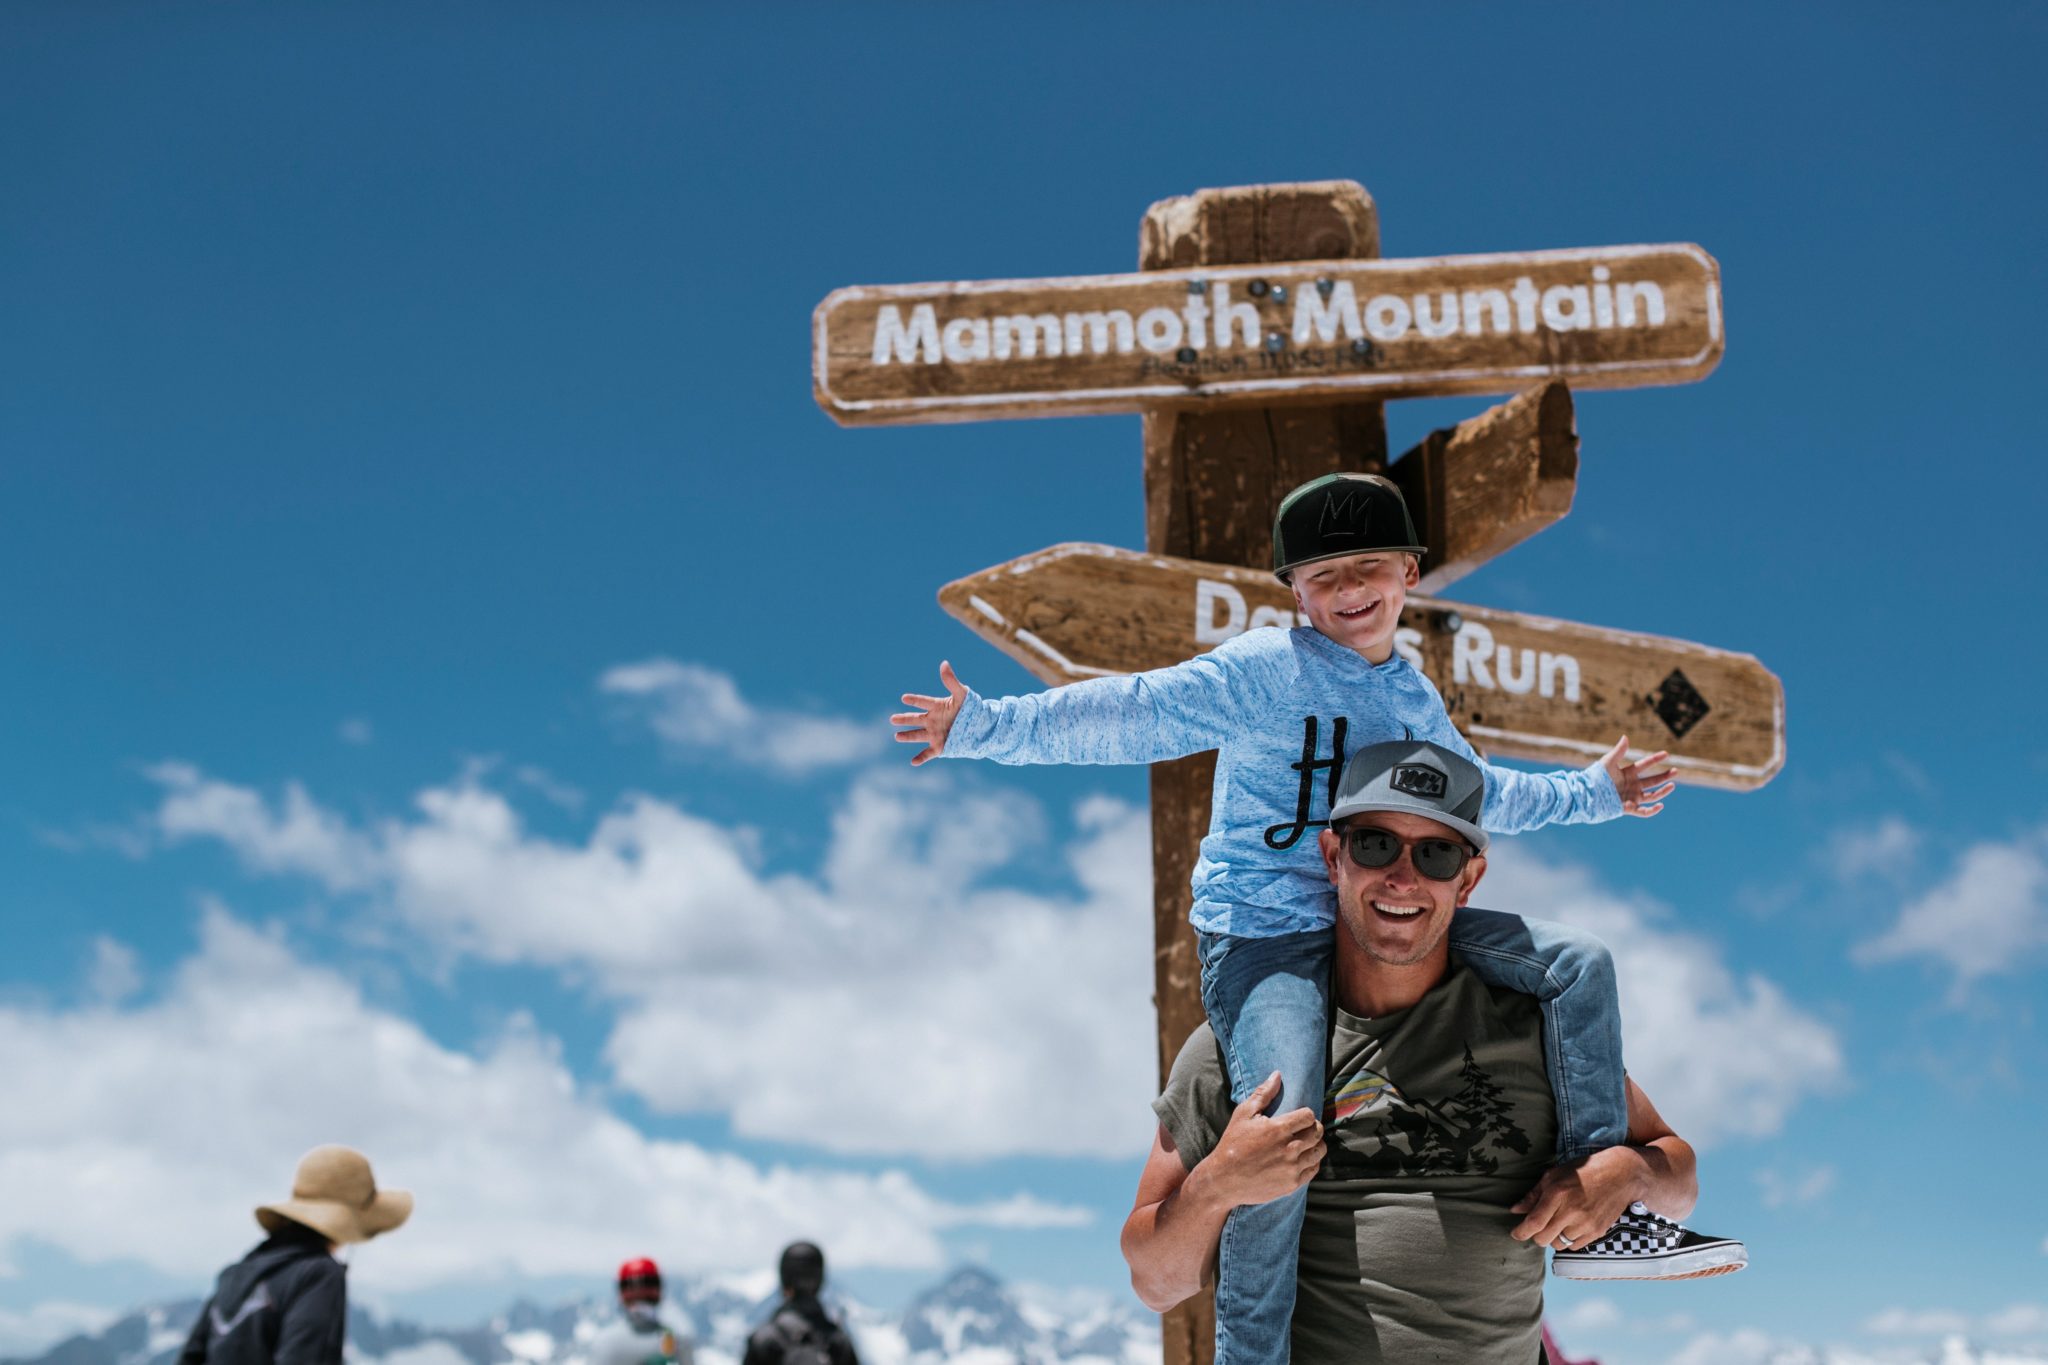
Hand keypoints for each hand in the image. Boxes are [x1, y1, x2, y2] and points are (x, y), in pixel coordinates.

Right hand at [892, 661, 968, 766]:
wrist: (980, 726)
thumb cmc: (970, 709)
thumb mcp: (962, 694)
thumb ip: (951, 681)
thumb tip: (944, 663)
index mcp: (937, 707)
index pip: (923, 702)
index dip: (915, 700)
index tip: (905, 698)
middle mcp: (932, 720)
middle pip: (915, 719)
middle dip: (904, 719)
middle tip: (892, 719)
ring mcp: (935, 733)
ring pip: (918, 735)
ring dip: (908, 736)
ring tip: (897, 736)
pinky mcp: (940, 746)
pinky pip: (928, 753)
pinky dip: (921, 758)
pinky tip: (913, 762)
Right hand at [1199, 1072, 1325, 1208]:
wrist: (1224, 1179)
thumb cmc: (1232, 1144)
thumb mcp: (1243, 1114)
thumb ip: (1263, 1093)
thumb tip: (1277, 1075)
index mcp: (1278, 1129)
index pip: (1309, 1116)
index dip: (1306, 1115)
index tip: (1299, 1118)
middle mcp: (1289, 1148)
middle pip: (1317, 1132)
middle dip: (1313, 1128)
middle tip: (1304, 1129)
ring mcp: (1292, 1167)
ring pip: (1319, 1151)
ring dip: (1316, 1145)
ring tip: (1305, 1143)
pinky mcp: (1292, 1184)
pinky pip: (1314, 1169)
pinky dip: (1312, 1162)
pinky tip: (1301, 1159)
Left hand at [1509, 1147, 1649, 1250]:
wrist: (1620, 1175)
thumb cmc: (1583, 1171)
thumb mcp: (1554, 1175)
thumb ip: (1534, 1195)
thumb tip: (1515, 1210)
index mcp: (1557, 1194)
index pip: (1534, 1223)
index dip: (1521, 1232)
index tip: (1515, 1234)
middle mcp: (1571, 1211)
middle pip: (1543, 1239)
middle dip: (1536, 1235)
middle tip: (1538, 1226)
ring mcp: (1586, 1223)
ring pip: (1558, 1244)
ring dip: (1553, 1237)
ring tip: (1559, 1221)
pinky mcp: (1597, 1232)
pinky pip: (1574, 1246)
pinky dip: (1568, 1240)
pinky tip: (1571, 1225)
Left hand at [1600, 735, 1675, 817]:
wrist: (1586, 794)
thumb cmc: (1595, 777)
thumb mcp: (1608, 763)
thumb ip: (1618, 751)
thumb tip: (1626, 737)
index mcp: (1627, 773)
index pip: (1645, 765)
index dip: (1655, 759)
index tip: (1666, 753)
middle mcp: (1632, 785)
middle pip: (1652, 781)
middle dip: (1664, 776)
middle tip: (1676, 771)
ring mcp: (1631, 797)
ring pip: (1651, 795)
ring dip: (1662, 791)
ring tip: (1672, 785)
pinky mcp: (1628, 808)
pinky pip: (1643, 811)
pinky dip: (1652, 810)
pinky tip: (1660, 805)